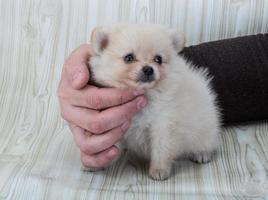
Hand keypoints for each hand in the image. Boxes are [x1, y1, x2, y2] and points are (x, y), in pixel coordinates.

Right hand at [57, 44, 146, 168]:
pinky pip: (87, 157)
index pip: (96, 100)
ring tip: (129, 121)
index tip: (137, 91)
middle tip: (140, 103)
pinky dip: (102, 158)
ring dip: (115, 134)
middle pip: (97, 122)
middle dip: (124, 113)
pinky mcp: (82, 140)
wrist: (85, 78)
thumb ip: (77, 62)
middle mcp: (69, 112)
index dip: (119, 97)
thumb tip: (79, 81)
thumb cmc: (89, 67)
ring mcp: (75, 128)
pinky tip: (117, 150)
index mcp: (68, 92)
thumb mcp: (82, 56)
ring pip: (91, 142)